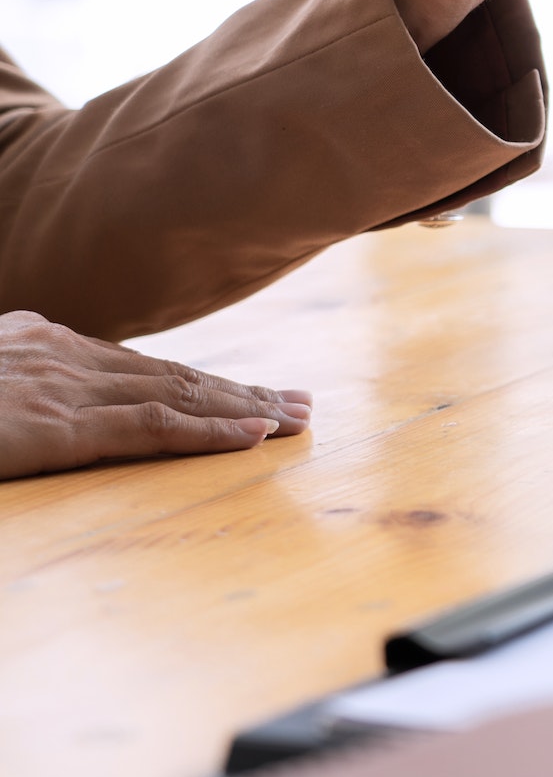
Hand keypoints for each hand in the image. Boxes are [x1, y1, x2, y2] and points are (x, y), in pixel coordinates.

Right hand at [0, 312, 310, 478]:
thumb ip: (14, 367)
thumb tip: (31, 366)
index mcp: (45, 341)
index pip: (142, 365)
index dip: (203, 381)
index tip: (248, 393)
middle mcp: (65, 354)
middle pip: (174, 374)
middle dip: (243, 391)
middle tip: (300, 402)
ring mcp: (64, 388)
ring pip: (178, 393)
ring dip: (246, 408)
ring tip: (297, 419)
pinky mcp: (57, 427)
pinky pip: (151, 426)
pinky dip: (211, 432)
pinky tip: (256, 436)